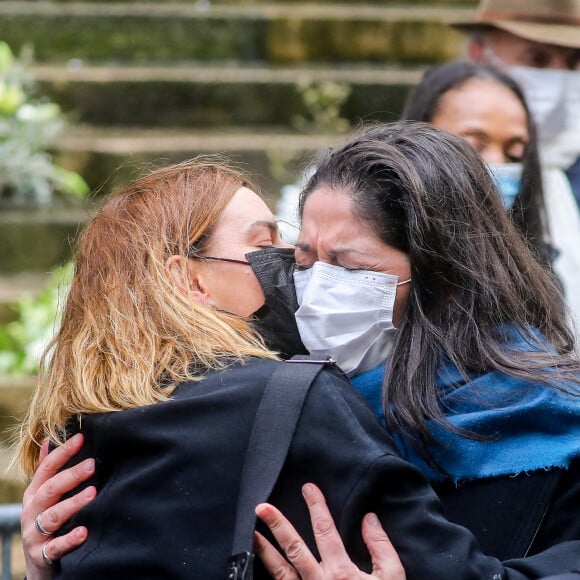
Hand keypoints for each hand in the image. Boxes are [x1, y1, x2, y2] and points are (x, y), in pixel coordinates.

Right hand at [21, 433, 96, 579]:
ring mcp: (34, 533)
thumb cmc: (46, 521)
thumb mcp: (42, 495)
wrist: (39, 564)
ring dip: (73, 504)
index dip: (63, 452)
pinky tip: (84, 531)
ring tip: (93, 493)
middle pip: (51, 489)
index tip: (81, 438)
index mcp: (34, 493)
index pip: (46, 468)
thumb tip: (48, 440)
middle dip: (71, 476)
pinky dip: (69, 539)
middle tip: (92, 465)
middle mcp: (31, 511)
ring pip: (53, 516)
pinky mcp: (41, 555)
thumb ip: (45, 470)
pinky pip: (55, 547)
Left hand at [255, 483, 404, 579]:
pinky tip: (260, 566)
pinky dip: (270, 577)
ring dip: (264, 552)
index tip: (308, 488)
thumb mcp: (392, 578)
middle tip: (261, 507)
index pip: (325, 531)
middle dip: (277, 525)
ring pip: (280, 573)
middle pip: (294, 548)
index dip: (316, 506)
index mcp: (341, 572)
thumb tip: (369, 518)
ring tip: (251, 533)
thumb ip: (380, 547)